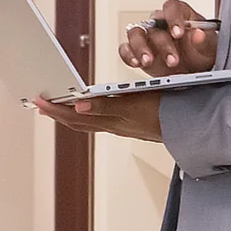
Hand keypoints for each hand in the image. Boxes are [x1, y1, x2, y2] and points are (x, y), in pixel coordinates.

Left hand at [31, 92, 163, 140]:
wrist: (192, 129)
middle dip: (56, 113)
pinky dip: (84, 118)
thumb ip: (107, 104)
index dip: (57, 109)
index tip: (41, 101)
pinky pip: (99, 124)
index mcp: (115, 118)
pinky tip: (80, 113)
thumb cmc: (169, 111)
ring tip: (52, 108)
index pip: (78, 116)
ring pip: (87, 124)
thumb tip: (79, 103)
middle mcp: (116, 125)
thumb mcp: (137, 102)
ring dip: (68, 116)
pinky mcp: (129, 126)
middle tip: (38, 104)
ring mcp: (122, 127)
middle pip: (78, 122)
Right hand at [121, 0, 217, 74]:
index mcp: (179, 15)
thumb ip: (205, 40)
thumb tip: (198, 33)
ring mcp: (148, 38)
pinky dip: (128, 55)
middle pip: (154, 25)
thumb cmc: (202, 52)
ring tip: (148, 61)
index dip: (173, 18)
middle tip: (173, 60)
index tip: (178, 32)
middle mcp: (160, 23)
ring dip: (140, 47)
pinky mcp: (138, 52)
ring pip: (135, 34)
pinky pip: (126, 49)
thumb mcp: (210, 47)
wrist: (196, 71)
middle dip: (163, 44)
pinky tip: (136, 63)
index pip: (172, 7)